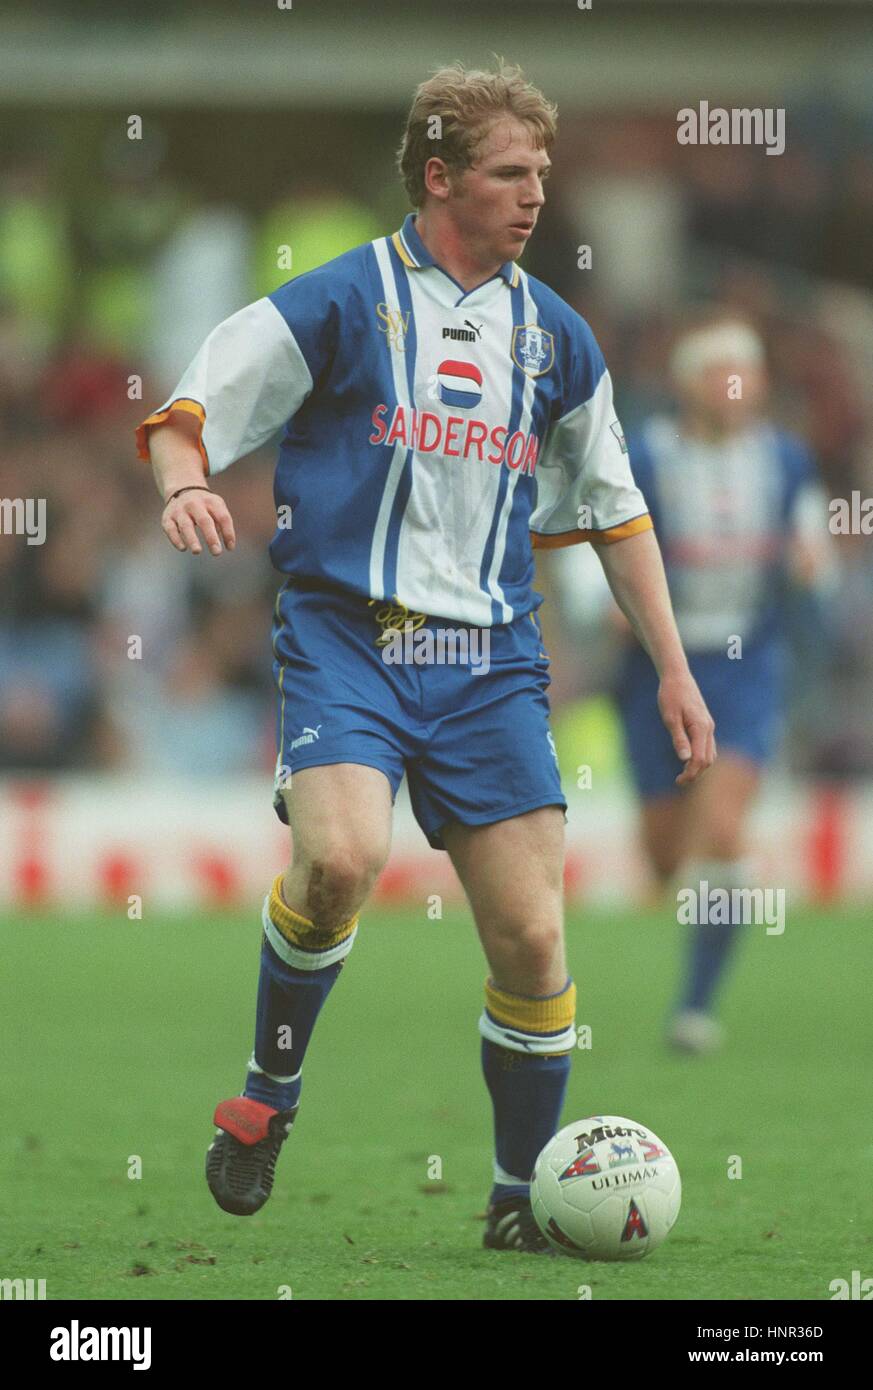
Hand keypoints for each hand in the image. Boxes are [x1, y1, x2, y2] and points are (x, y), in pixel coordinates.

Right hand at [162, 489, 235, 555]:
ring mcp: (180, 510)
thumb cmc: (205, 506)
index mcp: (211, 502)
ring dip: (192, 539)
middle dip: (211, 537)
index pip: (223, 517)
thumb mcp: (217, 507)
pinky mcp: (167, 518)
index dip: (228, 533)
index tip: (230, 548)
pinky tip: (183, 548)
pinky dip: (176, 539)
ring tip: (197, 551)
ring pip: (186, 525)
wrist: (182, 490)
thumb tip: (225, 542)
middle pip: (204, 521)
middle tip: (217, 552)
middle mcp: (194, 504)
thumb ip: (222, 522)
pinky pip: (170, 529)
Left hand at [657, 667, 716, 786]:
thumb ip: (679, 738)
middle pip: (708, 759)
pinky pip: (707, 746)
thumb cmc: (670, 695)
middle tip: (679, 781)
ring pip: (710, 754)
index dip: (690, 773)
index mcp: (701, 728)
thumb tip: (685, 759)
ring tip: (683, 774)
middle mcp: (709, 728)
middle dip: (695, 773)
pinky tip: (688, 760)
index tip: (678, 781)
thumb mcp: (670, 718)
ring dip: (699, 766)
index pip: (699, 758)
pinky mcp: (705, 724)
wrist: (677, 677)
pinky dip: (700, 757)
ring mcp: (708, 726)